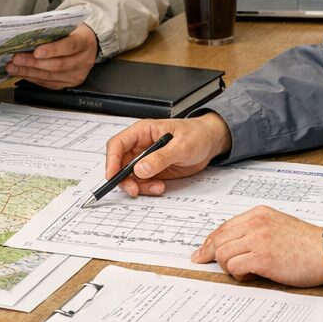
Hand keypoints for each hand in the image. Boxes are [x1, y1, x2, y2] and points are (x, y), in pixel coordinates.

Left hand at [7, 23, 97, 88]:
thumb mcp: (67, 26)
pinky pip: (49, 84)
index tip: (36, 51)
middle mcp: (83, 61)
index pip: (69, 46)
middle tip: (16, 58)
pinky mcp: (69, 84)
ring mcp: (77, 75)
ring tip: (13, 67)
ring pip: (50, 76)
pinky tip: (22, 73)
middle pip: (57, 65)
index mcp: (84, 42)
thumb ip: (52, 31)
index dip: (52, 50)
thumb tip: (27, 36)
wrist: (88, 43)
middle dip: (33, 62)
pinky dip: (33, 78)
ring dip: (29, 72)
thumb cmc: (73, 32)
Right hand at [103, 113, 230, 196]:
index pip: (118, 144)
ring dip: (139, 186)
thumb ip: (161, 157)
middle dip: (124, 178)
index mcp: (143, 131)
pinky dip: (148, 188)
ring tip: (156, 188)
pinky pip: (143, 182)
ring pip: (131, 175)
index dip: (111, 160)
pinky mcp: (154, 170)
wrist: (211, 142)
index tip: (113, 176)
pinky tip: (160, 187)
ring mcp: (147, 159)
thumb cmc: (197, 135)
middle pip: (120, 163)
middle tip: (134, 189)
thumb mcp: (181, 145)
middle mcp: (142, 145)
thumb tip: (140, 168)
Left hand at [192, 206, 322, 286]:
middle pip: (219, 239)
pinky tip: (250, 275)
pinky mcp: (263, 258)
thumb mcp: (276, 224)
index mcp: (257, 214)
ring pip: (223, 253)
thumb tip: (233, 244)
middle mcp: (255, 223)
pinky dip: (237, 274)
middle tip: (206, 263)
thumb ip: (255, 229)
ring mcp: (258, 240)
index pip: (224, 227)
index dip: (210, 241)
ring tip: (241, 271)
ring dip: (227, 266)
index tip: (203, 252)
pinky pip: (235, 266)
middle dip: (210, 254)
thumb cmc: (304, 242)